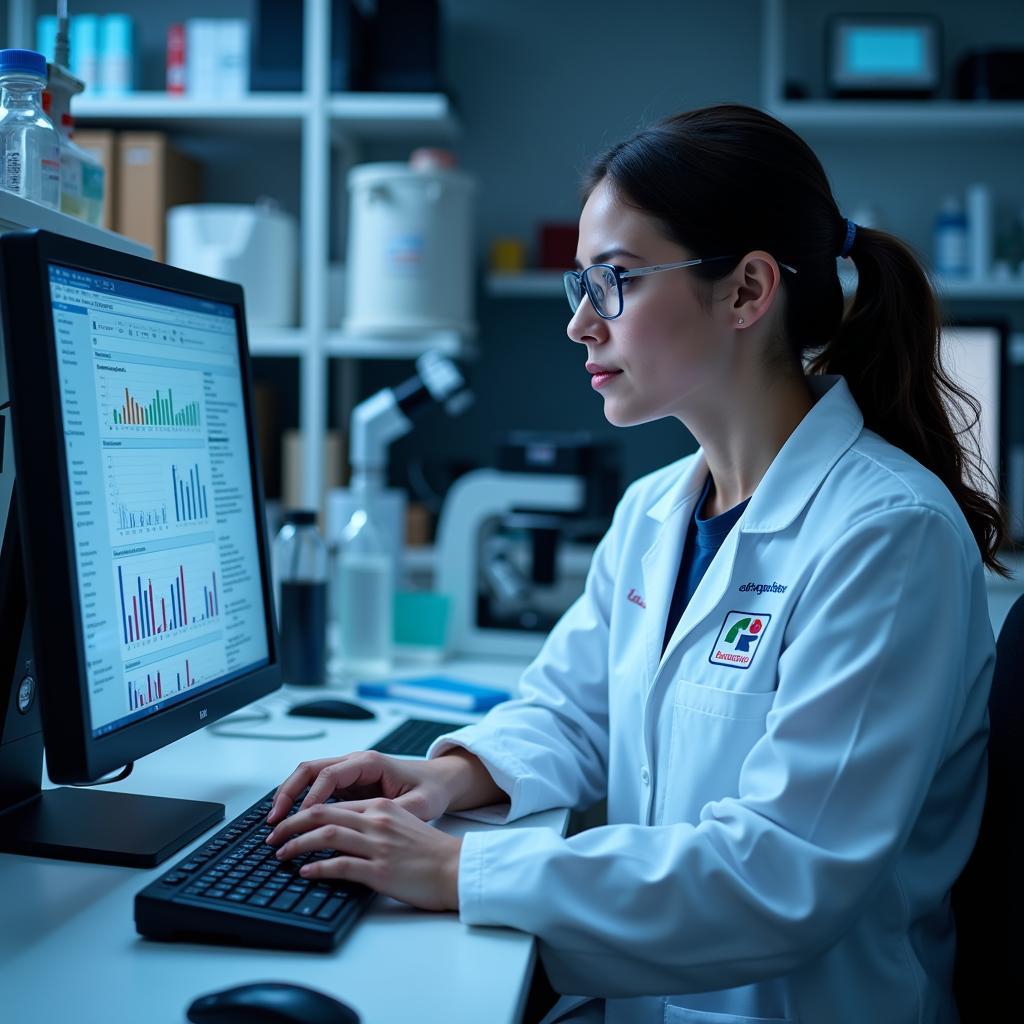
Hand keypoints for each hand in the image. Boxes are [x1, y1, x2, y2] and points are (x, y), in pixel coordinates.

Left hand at [266, 798, 462, 910]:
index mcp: (381, 807)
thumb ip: (374, 822)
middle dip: (290, 824)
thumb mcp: (402, 824)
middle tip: (273, 836)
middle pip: (322, 813)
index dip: (303, 811)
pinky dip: (317, 867)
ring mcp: (378, 845)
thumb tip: (342, 831)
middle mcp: (377, 820)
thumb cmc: (431, 852)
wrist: (456, 869)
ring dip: (296, 844)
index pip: (332, 802)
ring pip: (325, 835)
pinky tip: (305, 871)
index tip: (287, 823)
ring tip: (281, 853)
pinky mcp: (380, 870)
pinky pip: (340, 865)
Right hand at [267, 751, 456, 825]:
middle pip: (310, 770)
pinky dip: (299, 801)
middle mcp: (355, 763)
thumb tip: (373, 826)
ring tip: (275, 821)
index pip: (330, 775)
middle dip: (288, 792)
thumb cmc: (431, 789)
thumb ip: (395, 813)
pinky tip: (291, 821)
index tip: (301, 819)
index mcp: (370, 763)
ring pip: (308, 777)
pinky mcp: (347, 785)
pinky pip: (316, 788)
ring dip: (289, 796)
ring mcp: (349, 773)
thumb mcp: (420, 804)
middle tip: (274, 819)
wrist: (440, 781)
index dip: (311, 797)